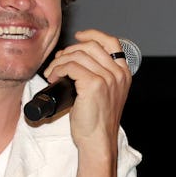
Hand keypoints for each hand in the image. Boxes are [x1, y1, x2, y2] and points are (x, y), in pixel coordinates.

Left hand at [43, 28, 131, 151]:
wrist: (97, 141)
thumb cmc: (97, 123)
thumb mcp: (104, 95)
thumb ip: (100, 77)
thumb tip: (76, 59)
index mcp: (123, 74)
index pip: (111, 42)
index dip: (93, 35)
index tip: (78, 36)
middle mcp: (118, 74)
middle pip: (91, 46)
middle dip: (70, 50)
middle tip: (58, 61)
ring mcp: (107, 78)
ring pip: (78, 55)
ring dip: (60, 61)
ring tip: (52, 72)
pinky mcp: (94, 85)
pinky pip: (71, 66)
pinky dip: (58, 69)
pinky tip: (53, 77)